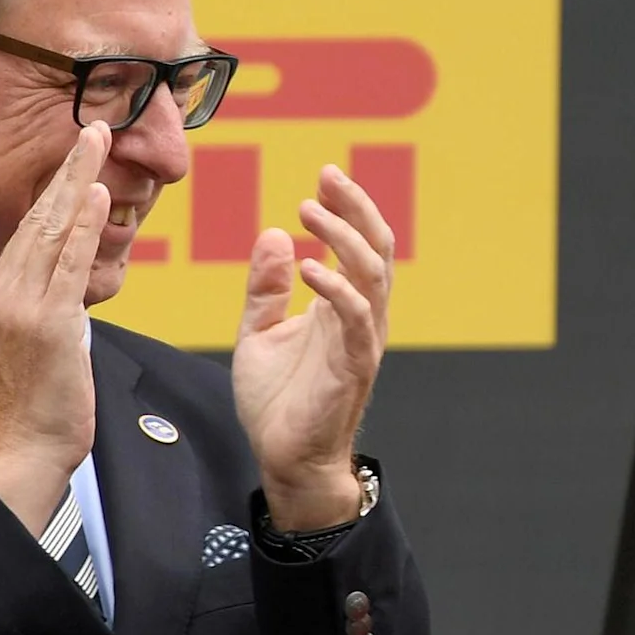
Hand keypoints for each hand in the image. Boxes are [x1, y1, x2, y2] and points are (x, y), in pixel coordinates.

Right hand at [0, 126, 111, 534]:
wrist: (28, 446)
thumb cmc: (43, 400)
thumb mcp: (43, 339)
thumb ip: (54, 303)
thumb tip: (75, 279)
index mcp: (0, 291)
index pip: (30, 227)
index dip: (56, 186)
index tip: (80, 151)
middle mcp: (3, 290)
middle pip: (36, 216)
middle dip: (67, 168)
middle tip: (94, 125)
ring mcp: (21, 305)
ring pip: (50, 230)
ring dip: (77, 182)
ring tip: (99, 141)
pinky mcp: (45, 324)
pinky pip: (66, 265)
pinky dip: (81, 228)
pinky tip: (97, 196)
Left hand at [233, 165, 393, 532]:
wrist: (285, 458)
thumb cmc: (278, 401)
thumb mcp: (259, 332)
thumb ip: (266, 288)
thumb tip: (275, 235)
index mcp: (342, 306)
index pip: (357, 245)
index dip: (346, 209)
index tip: (324, 177)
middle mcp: (360, 317)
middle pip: (375, 248)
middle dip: (355, 208)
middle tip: (328, 176)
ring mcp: (362, 340)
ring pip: (372, 275)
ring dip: (344, 238)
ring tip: (311, 213)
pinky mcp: (354, 366)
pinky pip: (356, 318)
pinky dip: (335, 288)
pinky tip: (308, 267)